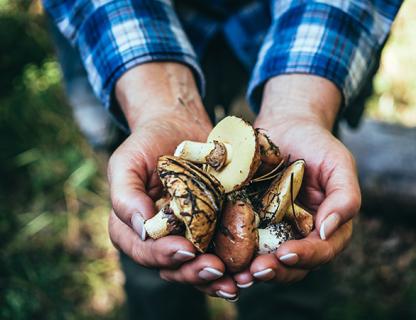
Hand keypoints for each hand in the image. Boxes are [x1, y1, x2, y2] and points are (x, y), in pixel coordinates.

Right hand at [107, 63, 237, 298]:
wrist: (179, 128)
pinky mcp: (210, 229)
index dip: (163, 255)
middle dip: (195, 272)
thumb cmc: (147, 143)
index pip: (144, 251)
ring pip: (198, 267)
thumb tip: (142, 228)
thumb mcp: (126, 162)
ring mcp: (186, 236)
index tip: (186, 249)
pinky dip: (232, 264)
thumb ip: (125, 195)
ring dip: (216, 279)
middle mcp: (158, 239)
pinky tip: (248, 268)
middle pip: (173, 268)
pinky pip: (219, 252)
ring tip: (236, 280)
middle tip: (217, 270)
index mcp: (131, 230)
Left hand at [234, 75, 360, 285]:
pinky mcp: (249, 223)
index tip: (286, 254)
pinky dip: (233, 255)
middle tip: (256, 271)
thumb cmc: (316, 144)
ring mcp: (273, 232)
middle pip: (292, 266)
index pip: (321, 251)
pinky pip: (241, 244)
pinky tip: (220, 258)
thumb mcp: (338, 164)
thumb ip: (345, 196)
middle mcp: (300, 236)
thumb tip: (328, 230)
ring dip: (252, 271)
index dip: (306, 256)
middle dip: (275, 271)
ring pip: (266, 261)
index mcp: (325, 227)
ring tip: (237, 274)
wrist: (285, 126)